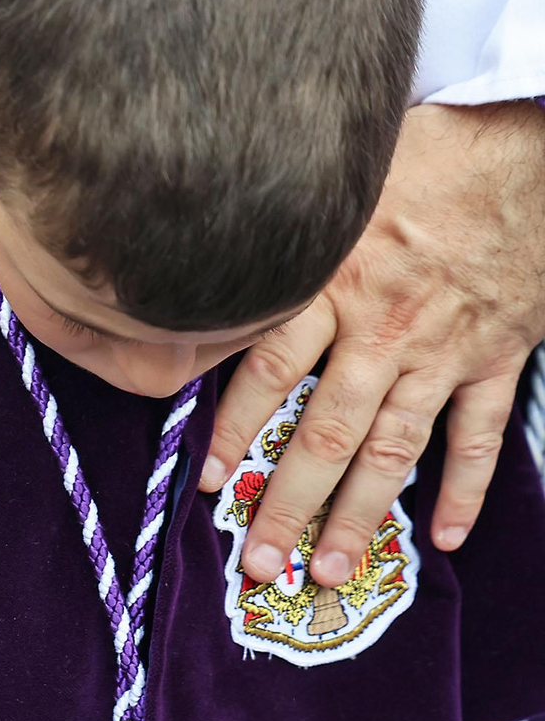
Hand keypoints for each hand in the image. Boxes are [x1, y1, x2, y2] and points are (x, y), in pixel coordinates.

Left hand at [201, 102, 544, 585]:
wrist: (533, 148)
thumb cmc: (423, 155)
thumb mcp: (335, 186)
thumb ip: (282, 238)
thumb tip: (210, 253)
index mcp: (331, 286)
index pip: (266, 374)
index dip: (232, 432)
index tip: (208, 483)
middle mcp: (381, 331)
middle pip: (323, 436)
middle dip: (287, 506)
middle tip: (259, 564)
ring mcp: (441, 352)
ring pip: (391, 451)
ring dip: (358, 517)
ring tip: (328, 572)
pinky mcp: (495, 358)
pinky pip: (477, 437)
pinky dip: (465, 491)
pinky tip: (443, 537)